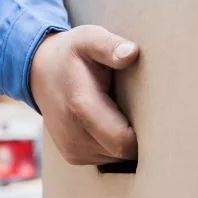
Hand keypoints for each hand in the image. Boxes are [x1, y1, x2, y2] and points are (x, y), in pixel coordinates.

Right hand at [31, 25, 138, 164]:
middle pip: (122, 153)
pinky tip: (112, 120)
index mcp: (81, 106)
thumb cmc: (71, 52)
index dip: (145, 132)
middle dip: (139, 136)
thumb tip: (131, 53)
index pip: (123, 141)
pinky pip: (105, 158)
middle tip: (144, 109)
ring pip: (116, 158)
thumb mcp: (89, 39)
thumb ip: (109, 46)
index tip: (157, 113)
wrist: (40, 70)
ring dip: (125, 140)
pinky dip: (113, 143)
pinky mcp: (73, 155)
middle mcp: (74, 135)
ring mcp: (72, 149)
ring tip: (124, 111)